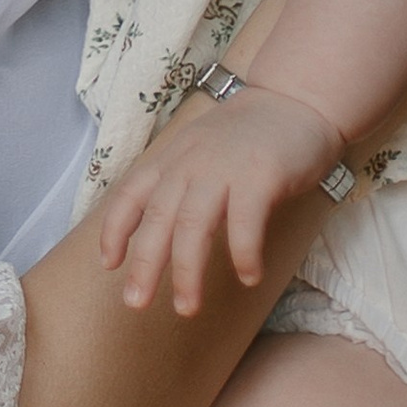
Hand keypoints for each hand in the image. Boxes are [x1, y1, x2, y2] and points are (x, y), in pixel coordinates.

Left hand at [98, 87, 347, 314]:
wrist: (297, 99)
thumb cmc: (248, 136)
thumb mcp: (199, 151)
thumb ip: (179, 183)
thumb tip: (157, 231)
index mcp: (173, 160)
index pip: (130, 195)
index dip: (115, 231)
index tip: (109, 265)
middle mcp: (191, 164)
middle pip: (158, 219)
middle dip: (145, 265)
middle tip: (136, 304)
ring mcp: (224, 168)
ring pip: (193, 225)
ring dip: (187, 272)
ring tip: (187, 308)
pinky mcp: (261, 175)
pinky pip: (245, 223)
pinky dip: (243, 254)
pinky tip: (248, 277)